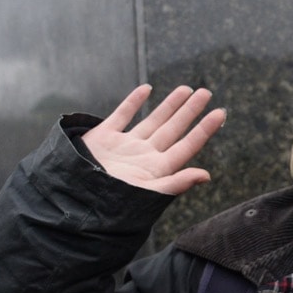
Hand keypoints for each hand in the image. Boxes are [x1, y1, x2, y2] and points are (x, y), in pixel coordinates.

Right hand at [80, 84, 226, 194]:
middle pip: (173, 129)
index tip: (221, 112)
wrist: (72, 199)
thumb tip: (207, 175)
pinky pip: (121, 115)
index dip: (204, 129)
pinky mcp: (103, 137)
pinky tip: (147, 90)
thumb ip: (176, 183)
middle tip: (206, 92)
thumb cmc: (110, 202)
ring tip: (187, 89)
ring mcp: (124, 146)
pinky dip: (133, 102)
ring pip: (152, 120)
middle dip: (190, 111)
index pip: (187, 146)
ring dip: (169, 105)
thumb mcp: (146, 193)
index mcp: (157, 169)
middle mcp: (144, 155)